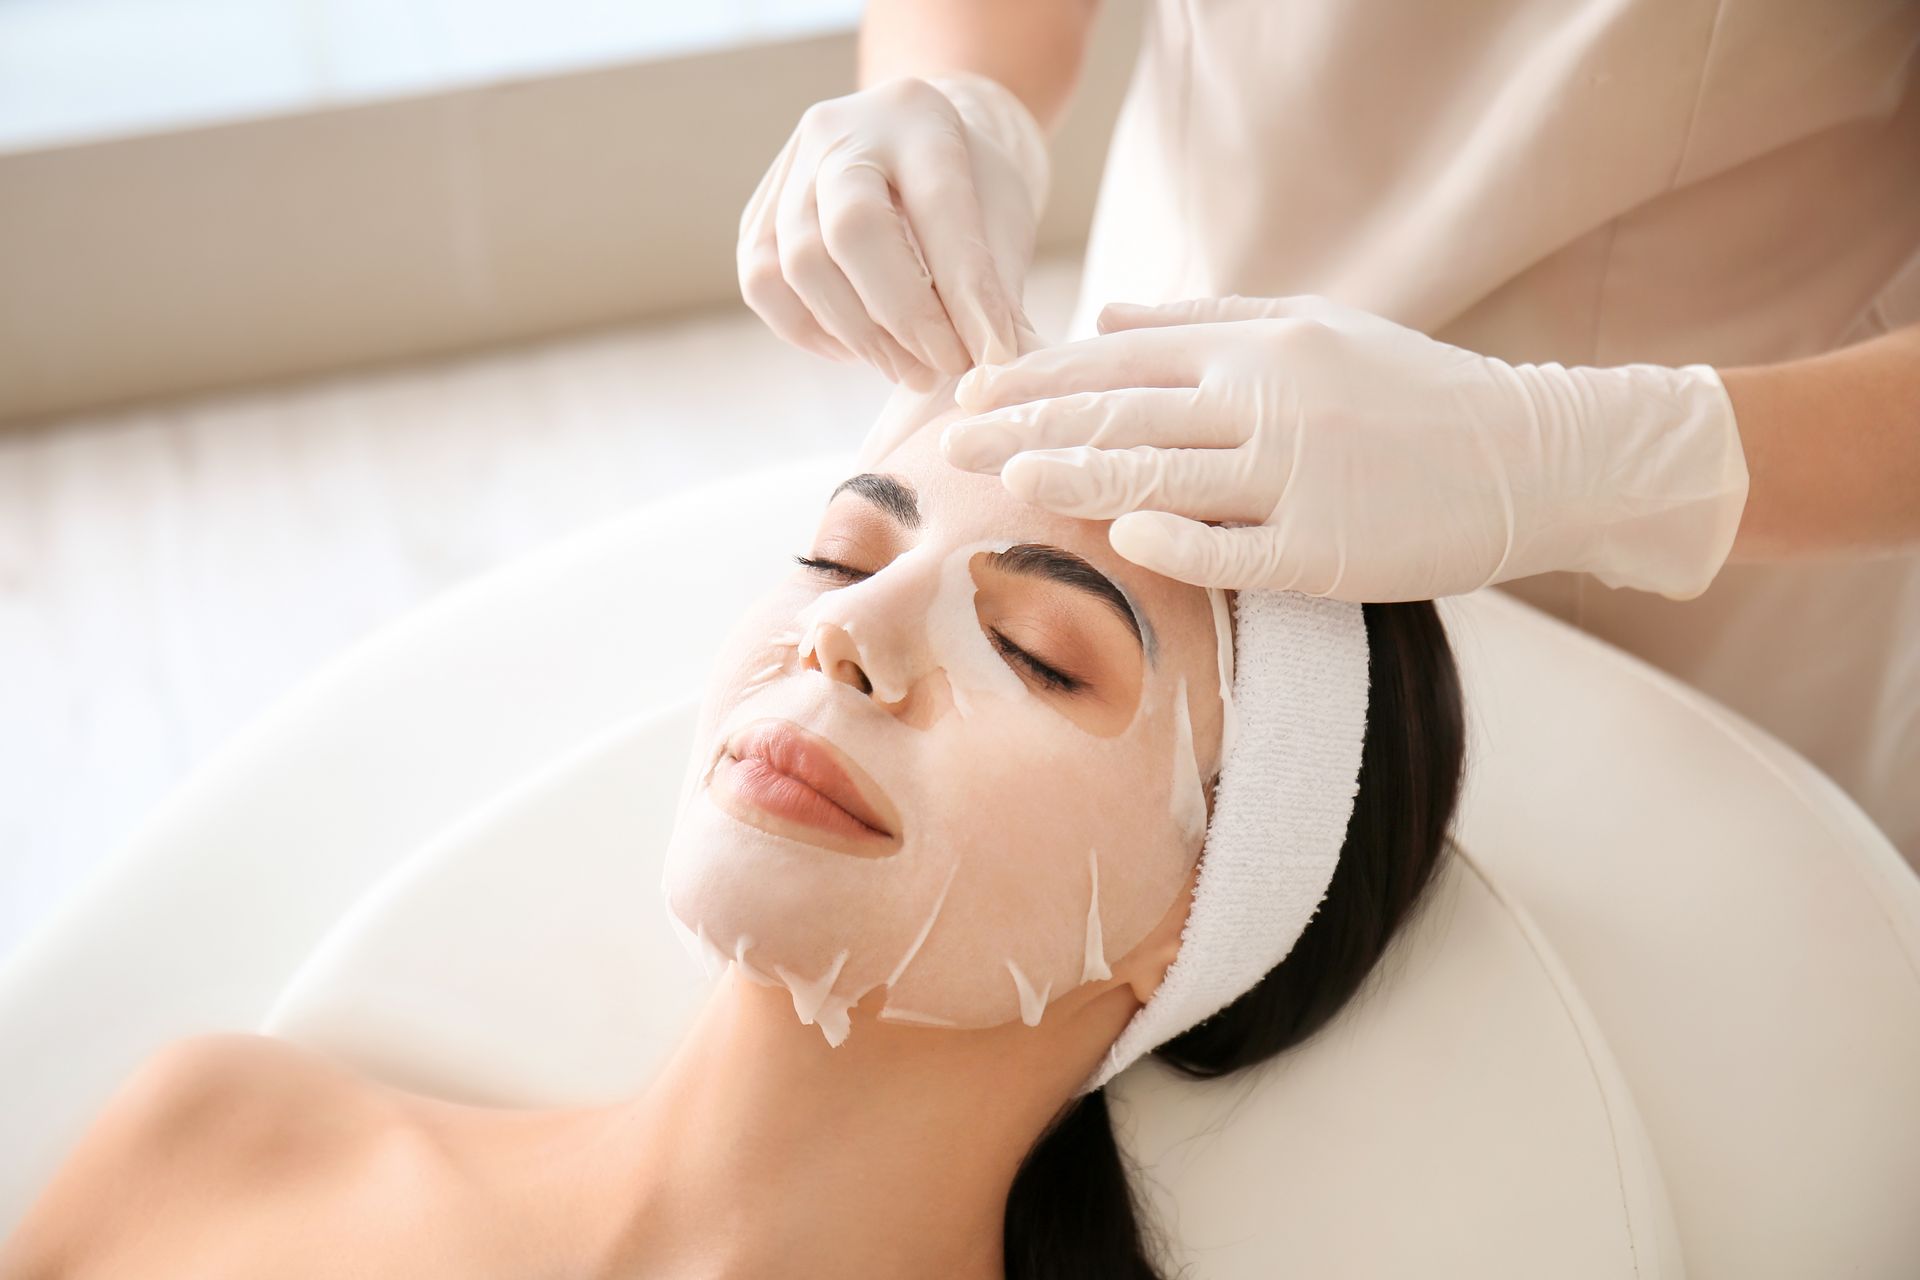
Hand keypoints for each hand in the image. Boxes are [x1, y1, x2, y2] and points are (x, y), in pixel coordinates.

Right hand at [737, 73, 1048, 387]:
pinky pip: (764, 285)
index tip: (984, 352)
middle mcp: (840, 130)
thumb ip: (998, 286)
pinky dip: (811, 330)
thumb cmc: (968, 191)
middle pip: (850, 229)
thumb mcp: (1003, 218)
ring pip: (801, 265)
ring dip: (859, 336)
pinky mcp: (757, 215)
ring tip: (908, 367)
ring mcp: (788, 170)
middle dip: (902, 316)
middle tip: (940, 367)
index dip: (960, 289)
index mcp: (916, 114)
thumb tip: (999, 364)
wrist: (914, 157)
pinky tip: (857, 347)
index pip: (936, 203)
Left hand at [940, 295, 1750, 601]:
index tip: (970, 394)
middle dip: (1029, 424)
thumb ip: (1205, 317)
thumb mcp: (1312, 329)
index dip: (1039, 376)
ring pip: (1170, 471)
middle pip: (1126, 409)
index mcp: (1258, 344)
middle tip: (949, 441)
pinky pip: (1241, 546)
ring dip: (1081, 471)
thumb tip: (1107, 309)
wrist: (1534, 453)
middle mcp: (1270, 397)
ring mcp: (1300, 472)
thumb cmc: (1413, 394)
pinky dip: (1182, 539)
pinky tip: (1124, 536)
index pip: (1123, 356)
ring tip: (1008, 479)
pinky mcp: (1331, 544)